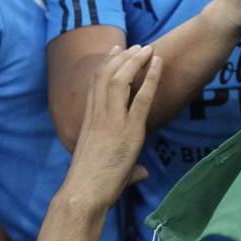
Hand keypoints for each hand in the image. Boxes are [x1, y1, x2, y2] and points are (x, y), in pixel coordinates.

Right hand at [66, 45, 159, 209]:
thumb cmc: (90, 187)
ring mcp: (112, 121)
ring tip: (147, 48)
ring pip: (120, 80)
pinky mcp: (128, 130)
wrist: (83, 194)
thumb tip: (140, 174)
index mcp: (89, 122)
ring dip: (134, 61)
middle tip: (136, 46)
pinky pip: (141, 97)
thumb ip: (127, 167)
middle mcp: (98, 116)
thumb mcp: (107, 167)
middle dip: (122, 57)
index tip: (114, 51)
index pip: (95, 85)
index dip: (105, 65)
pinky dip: (150, 78)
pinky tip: (158, 64)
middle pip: (106, 76)